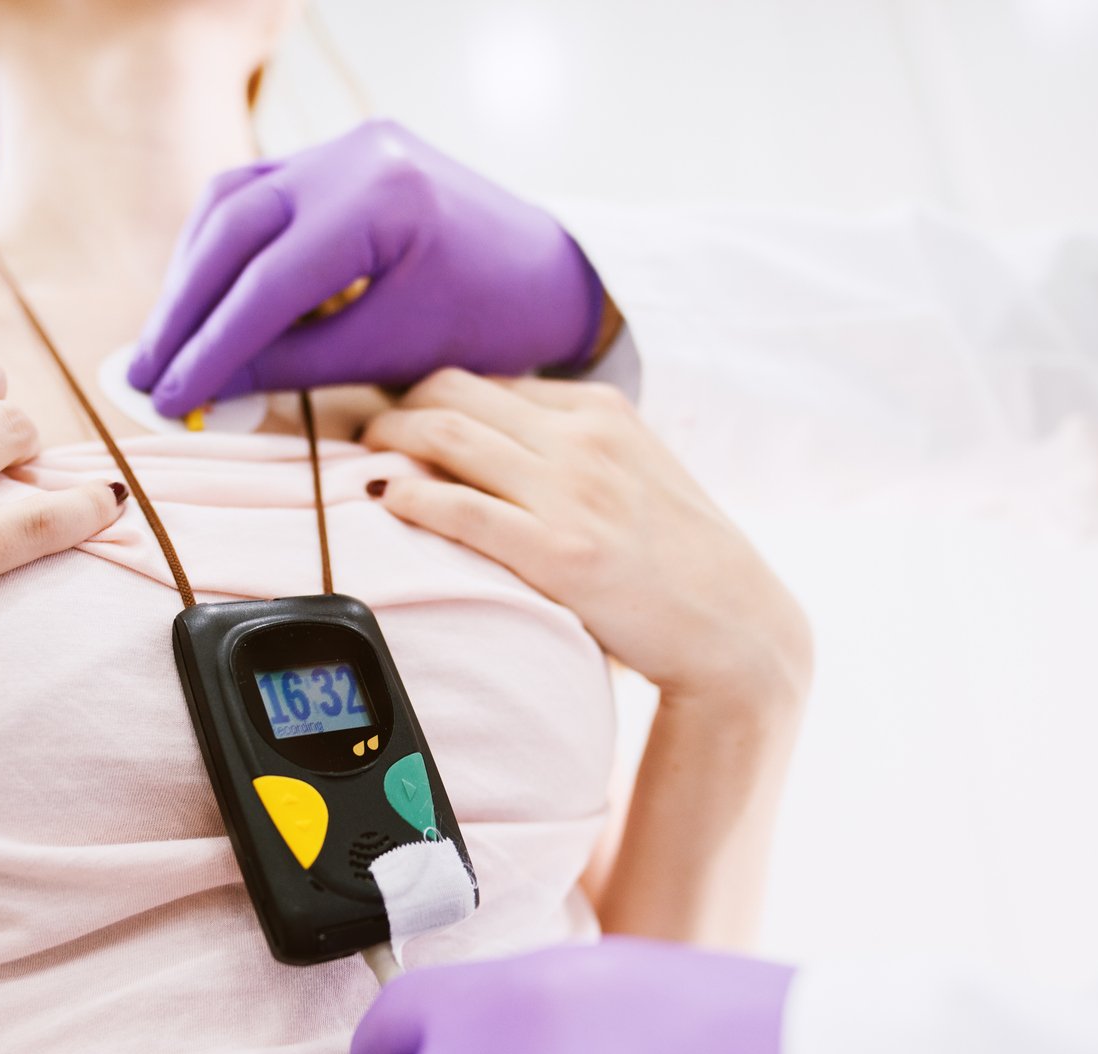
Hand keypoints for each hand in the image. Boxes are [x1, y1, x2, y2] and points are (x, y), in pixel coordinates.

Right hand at [127, 119, 606, 416]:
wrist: (551, 274)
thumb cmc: (490, 320)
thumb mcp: (393, 351)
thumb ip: (296, 365)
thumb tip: (207, 389)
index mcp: (381, 198)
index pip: (267, 281)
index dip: (210, 347)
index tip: (171, 398)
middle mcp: (354, 154)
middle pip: (231, 227)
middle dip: (182, 309)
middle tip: (144, 374)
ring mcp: (343, 147)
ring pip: (231, 202)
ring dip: (190, 275)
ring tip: (164, 346)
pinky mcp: (338, 157)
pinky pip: (256, 196)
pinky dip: (222, 252)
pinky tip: (201, 303)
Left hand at [361, 371, 811, 711]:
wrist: (735, 627)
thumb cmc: (677, 560)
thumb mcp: (637, 472)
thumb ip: (576, 447)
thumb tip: (497, 438)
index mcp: (602, 411)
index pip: (490, 382)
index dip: (430, 394)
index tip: (395, 414)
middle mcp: (585, 439)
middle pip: (456, 392)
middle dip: (396, 405)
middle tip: (363, 432)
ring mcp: (573, 493)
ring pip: (449, 436)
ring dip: (389, 440)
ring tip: (362, 460)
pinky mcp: (561, 552)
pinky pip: (463, 508)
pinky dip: (413, 495)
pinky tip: (386, 499)